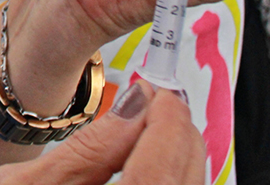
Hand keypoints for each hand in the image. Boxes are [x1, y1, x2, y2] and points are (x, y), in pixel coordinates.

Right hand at [0, 83, 204, 184]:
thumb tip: (134, 104)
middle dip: (175, 135)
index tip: (156, 92)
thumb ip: (85, 148)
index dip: (166, 121)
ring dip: (174, 161)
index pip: (162, 165)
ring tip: (149, 133)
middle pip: (184, 181)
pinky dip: (165, 182)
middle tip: (156, 104)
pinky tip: (146, 168)